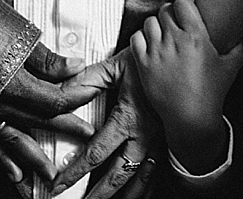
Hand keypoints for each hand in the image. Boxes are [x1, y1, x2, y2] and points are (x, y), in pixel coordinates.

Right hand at [0, 43, 102, 184]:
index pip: (55, 99)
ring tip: (52, 175)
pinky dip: (1, 161)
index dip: (77, 98)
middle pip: (40, 121)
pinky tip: (14, 173)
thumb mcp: (15, 35)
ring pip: (14, 141)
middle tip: (87, 137)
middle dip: (66, 128)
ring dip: (34, 159)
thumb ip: (45, 58)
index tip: (92, 94)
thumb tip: (75, 68)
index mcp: (13, 83)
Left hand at [53, 50, 161, 198]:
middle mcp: (145, 136)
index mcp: (128, 118)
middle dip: (98, 194)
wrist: (184, 57)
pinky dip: (147, 188)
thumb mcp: (115, 66)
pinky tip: (138, 195)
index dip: (75, 172)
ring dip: (122, 196)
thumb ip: (86, 81)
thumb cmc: (150, 61)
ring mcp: (160, 142)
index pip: (95, 153)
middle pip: (117, 175)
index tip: (58, 184)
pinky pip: (159, 173)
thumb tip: (61, 91)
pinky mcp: (170, 142)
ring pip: (140, 180)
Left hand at [132, 0, 242, 173]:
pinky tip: (149, 43)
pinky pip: (136, 38)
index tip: (188, 7)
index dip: (185, 2)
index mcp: (196, 37)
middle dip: (171, 13)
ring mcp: (157, 52)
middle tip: (176, 21)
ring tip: (162, 32)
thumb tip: (241, 41)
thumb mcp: (230, 68)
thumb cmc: (210, 94)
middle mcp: (174, 41)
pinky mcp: (143, 64)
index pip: (183, 3)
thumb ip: (239, 50)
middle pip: (165, 10)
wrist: (191, 118)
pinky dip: (141, 37)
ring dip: (156, 24)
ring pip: (149, 22)